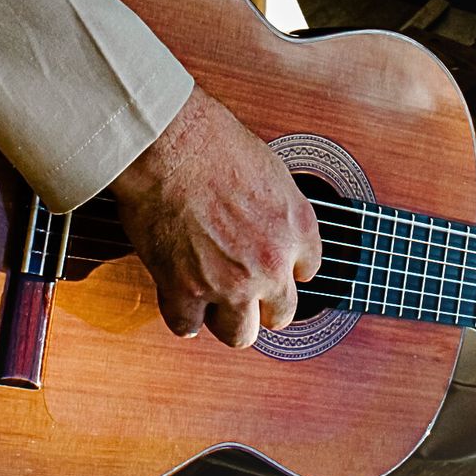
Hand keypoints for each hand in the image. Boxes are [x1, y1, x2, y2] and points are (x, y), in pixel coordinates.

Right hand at [109, 85, 321, 348]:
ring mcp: (230, 283)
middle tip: (242, 289)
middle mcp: (272, 263)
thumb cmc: (210, 141)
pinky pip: (187, 325)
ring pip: (240, 334)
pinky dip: (182, 314)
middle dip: (262, 303)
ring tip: (212, 300)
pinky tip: (178, 297)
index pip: (307, 271)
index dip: (285, 269)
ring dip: (227, 319)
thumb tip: (266, 221)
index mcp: (297, 228)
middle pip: (281, 313)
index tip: (270, 266)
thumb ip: (274, 208)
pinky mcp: (186, 291)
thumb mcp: (268, 168)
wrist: (168, 145)